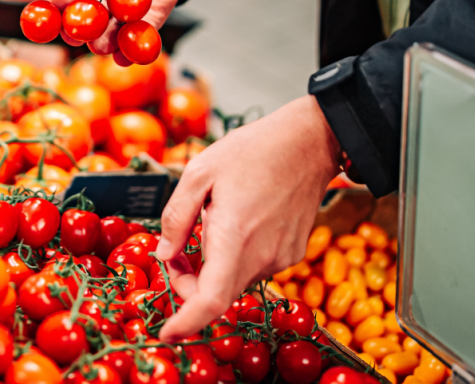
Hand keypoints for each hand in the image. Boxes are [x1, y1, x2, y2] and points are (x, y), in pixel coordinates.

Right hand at [55, 0, 184, 63]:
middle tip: (77, 32)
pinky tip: (124, 55)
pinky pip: (131, 48)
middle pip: (78, 30)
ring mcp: (116, 24)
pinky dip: (127, 55)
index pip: (60, 6)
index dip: (55, 9)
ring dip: (100, 45)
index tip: (57, 9)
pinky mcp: (139, 31)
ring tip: (102, 44)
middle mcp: (94, 12)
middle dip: (75, 34)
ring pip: (103, 42)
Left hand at [154, 95, 341, 341]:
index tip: (168, 333)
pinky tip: (234, 226)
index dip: (186, 323)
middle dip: (189, 286)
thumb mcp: (199, 172)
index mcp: (235, 236)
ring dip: (212, 270)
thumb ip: (176, 218)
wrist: (309, 142)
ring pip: (234, 282)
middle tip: (175, 255)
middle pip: (218, 296)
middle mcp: (262, 255)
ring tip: (207, 226)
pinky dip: (234, 260)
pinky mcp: (292, 254)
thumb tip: (165, 254)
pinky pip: (254, 269)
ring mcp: (281, 258)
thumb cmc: (254, 150)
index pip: (210, 301)